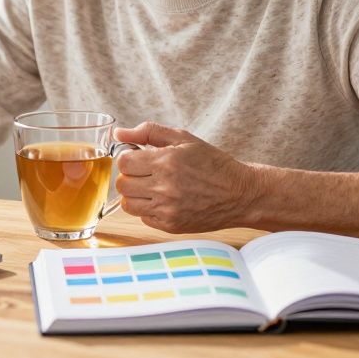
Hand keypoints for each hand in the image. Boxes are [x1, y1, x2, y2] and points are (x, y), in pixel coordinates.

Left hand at [112, 122, 257, 233]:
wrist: (239, 194)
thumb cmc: (212, 163)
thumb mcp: (184, 138)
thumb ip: (149, 132)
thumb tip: (118, 133)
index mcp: (166, 162)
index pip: (123, 162)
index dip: (129, 158)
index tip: (139, 158)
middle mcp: (164, 187)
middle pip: (122, 184)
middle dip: (130, 176)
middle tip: (145, 172)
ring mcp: (167, 209)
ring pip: (127, 204)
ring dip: (135, 194)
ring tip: (152, 187)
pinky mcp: (170, 225)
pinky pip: (142, 217)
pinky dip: (148, 209)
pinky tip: (164, 200)